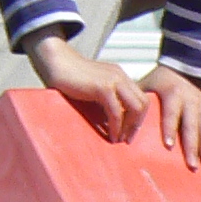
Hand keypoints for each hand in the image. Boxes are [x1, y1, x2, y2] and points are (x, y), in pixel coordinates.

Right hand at [24, 29, 147, 142]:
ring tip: (120, 139)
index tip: (130, 131)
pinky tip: (110, 135)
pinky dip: (116, 127)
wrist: (56, 62)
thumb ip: (106, 97)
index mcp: (121, 76)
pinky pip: (116, 112)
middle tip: (127, 139)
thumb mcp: (95, 86)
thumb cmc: (70, 77)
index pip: (142, 98)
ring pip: (135, 108)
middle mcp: (121, 76)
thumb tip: (112, 120)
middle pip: (143, 103)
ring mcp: (114, 81)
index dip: (140, 117)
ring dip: (129, 127)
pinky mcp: (103, 88)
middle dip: (137, 124)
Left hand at [137, 64, 200, 176]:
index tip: (169, 146)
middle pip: (193, 128)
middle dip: (194, 149)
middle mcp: (193, 101)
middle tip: (193, 168)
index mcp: (174, 93)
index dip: (170, 128)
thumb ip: (136, 101)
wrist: (185, 64)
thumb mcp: (146, 84)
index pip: (171, 113)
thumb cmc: (160, 80)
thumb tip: (119, 121)